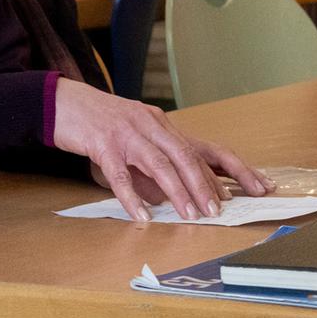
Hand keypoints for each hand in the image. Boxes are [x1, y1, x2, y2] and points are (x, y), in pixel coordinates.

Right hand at [51, 79, 272, 221]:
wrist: (64, 102)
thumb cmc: (101, 124)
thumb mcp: (135, 142)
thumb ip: (155, 167)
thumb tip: (171, 197)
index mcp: (164, 125)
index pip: (204, 149)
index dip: (230, 170)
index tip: (252, 189)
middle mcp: (151, 125)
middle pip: (187, 155)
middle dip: (205, 184)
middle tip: (217, 210)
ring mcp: (127, 133)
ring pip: (160, 163)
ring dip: (178, 190)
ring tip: (190, 213)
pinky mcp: (102, 143)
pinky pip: (120, 174)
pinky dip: (132, 196)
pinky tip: (143, 215)